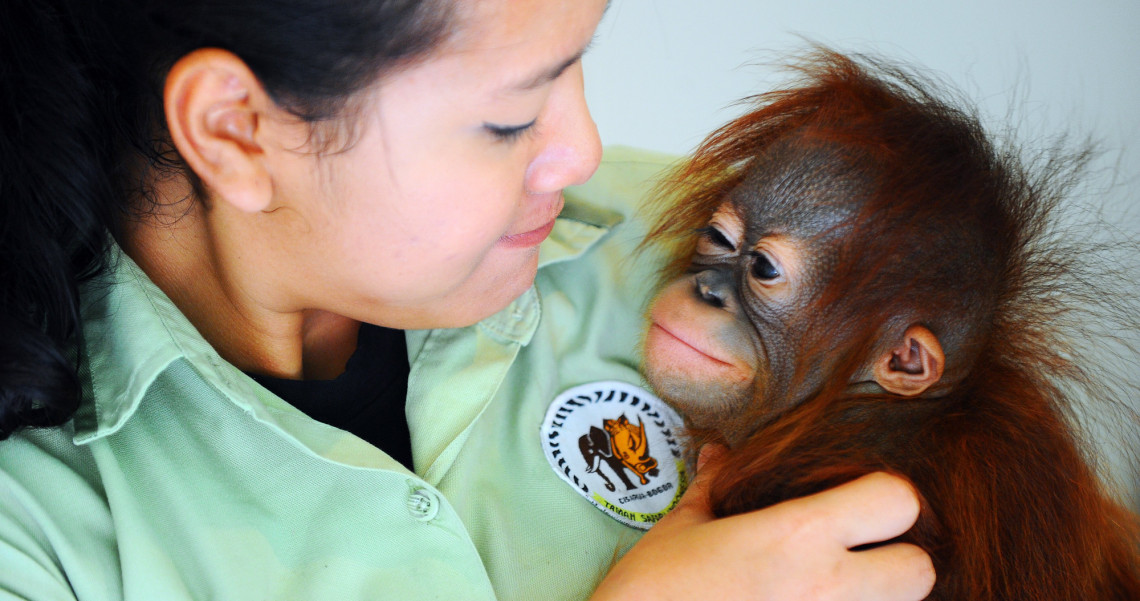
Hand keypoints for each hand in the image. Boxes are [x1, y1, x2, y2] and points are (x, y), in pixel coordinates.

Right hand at [590, 445, 934, 600]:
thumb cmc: (653, 591)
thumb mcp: (682, 528)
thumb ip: (715, 486)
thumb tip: (719, 452)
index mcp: (798, 537)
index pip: (899, 501)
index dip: (885, 497)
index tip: (858, 501)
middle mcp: (828, 589)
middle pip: (921, 570)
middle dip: (897, 561)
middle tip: (855, 559)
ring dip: (873, 598)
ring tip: (826, 591)